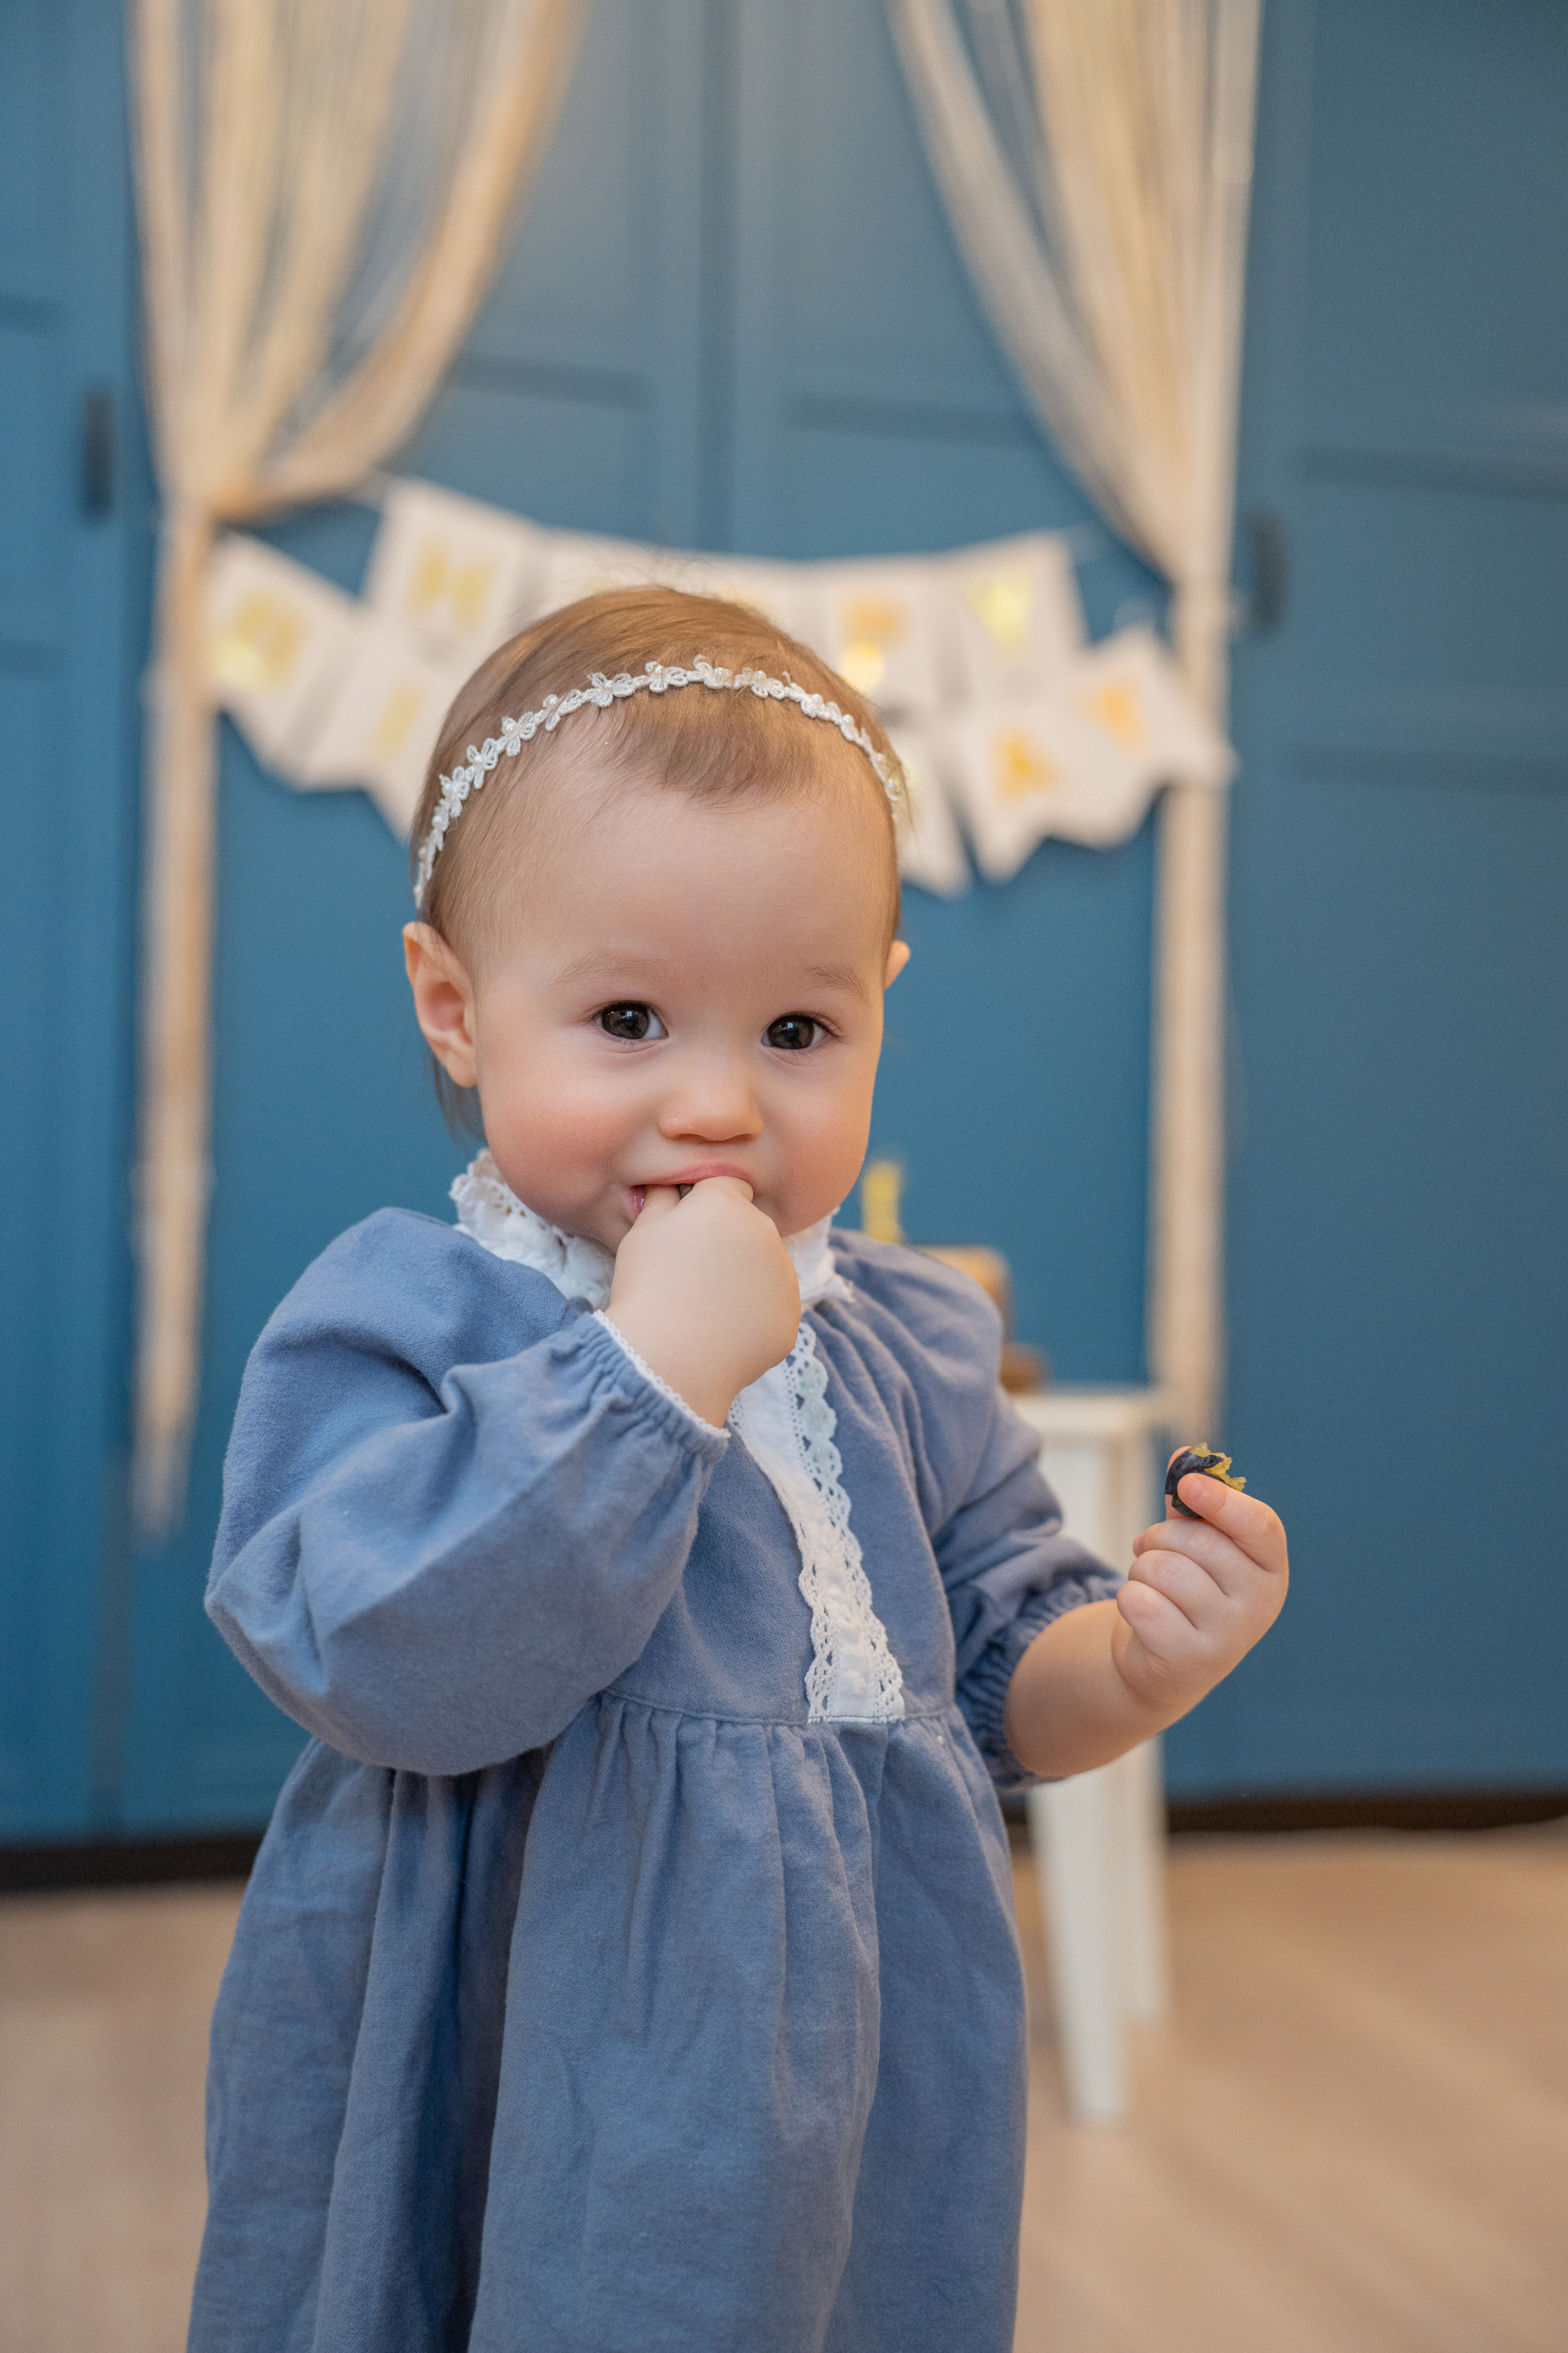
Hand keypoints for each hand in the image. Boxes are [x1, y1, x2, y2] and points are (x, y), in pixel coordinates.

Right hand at [606, 1178, 801, 1426]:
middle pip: (750, 1228)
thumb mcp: (642, 1232)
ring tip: (707, 1309)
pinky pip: (773, 1308)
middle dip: (730, 1243)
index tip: (690, 1232)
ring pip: (766, 1268)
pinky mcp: (790, 1316)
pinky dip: (754, 1317)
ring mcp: (784, 1275)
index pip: (729, 1186)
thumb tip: (670, 1187)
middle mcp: (765, 1230)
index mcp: (727, 1202)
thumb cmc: (647, 1287)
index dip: (708, 1207)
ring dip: (745, 1280)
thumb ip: (663, 1201)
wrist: (668, 1357)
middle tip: (695, 1276)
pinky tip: (723, 1333)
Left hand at [1112, 1457, 1288, 1718]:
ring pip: (1164, 1570)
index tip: (1189, 1486)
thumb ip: (1191, 1502)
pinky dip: (1129, 1597)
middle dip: (1160, 1537)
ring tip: (1149, 1583)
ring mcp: (1228, 1638)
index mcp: (1270, 1568)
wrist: (1166, 1663)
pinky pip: (1141, 1603)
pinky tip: (1142, 1612)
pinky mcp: (1189, 1661)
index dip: (1224, 1501)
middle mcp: (1260, 1605)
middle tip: (1151, 1549)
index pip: (1262, 1527)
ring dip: (1141, 1568)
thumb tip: (1183, 1455)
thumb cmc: (1186, 1589)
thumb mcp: (1194, 1545)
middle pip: (1200, 1542)